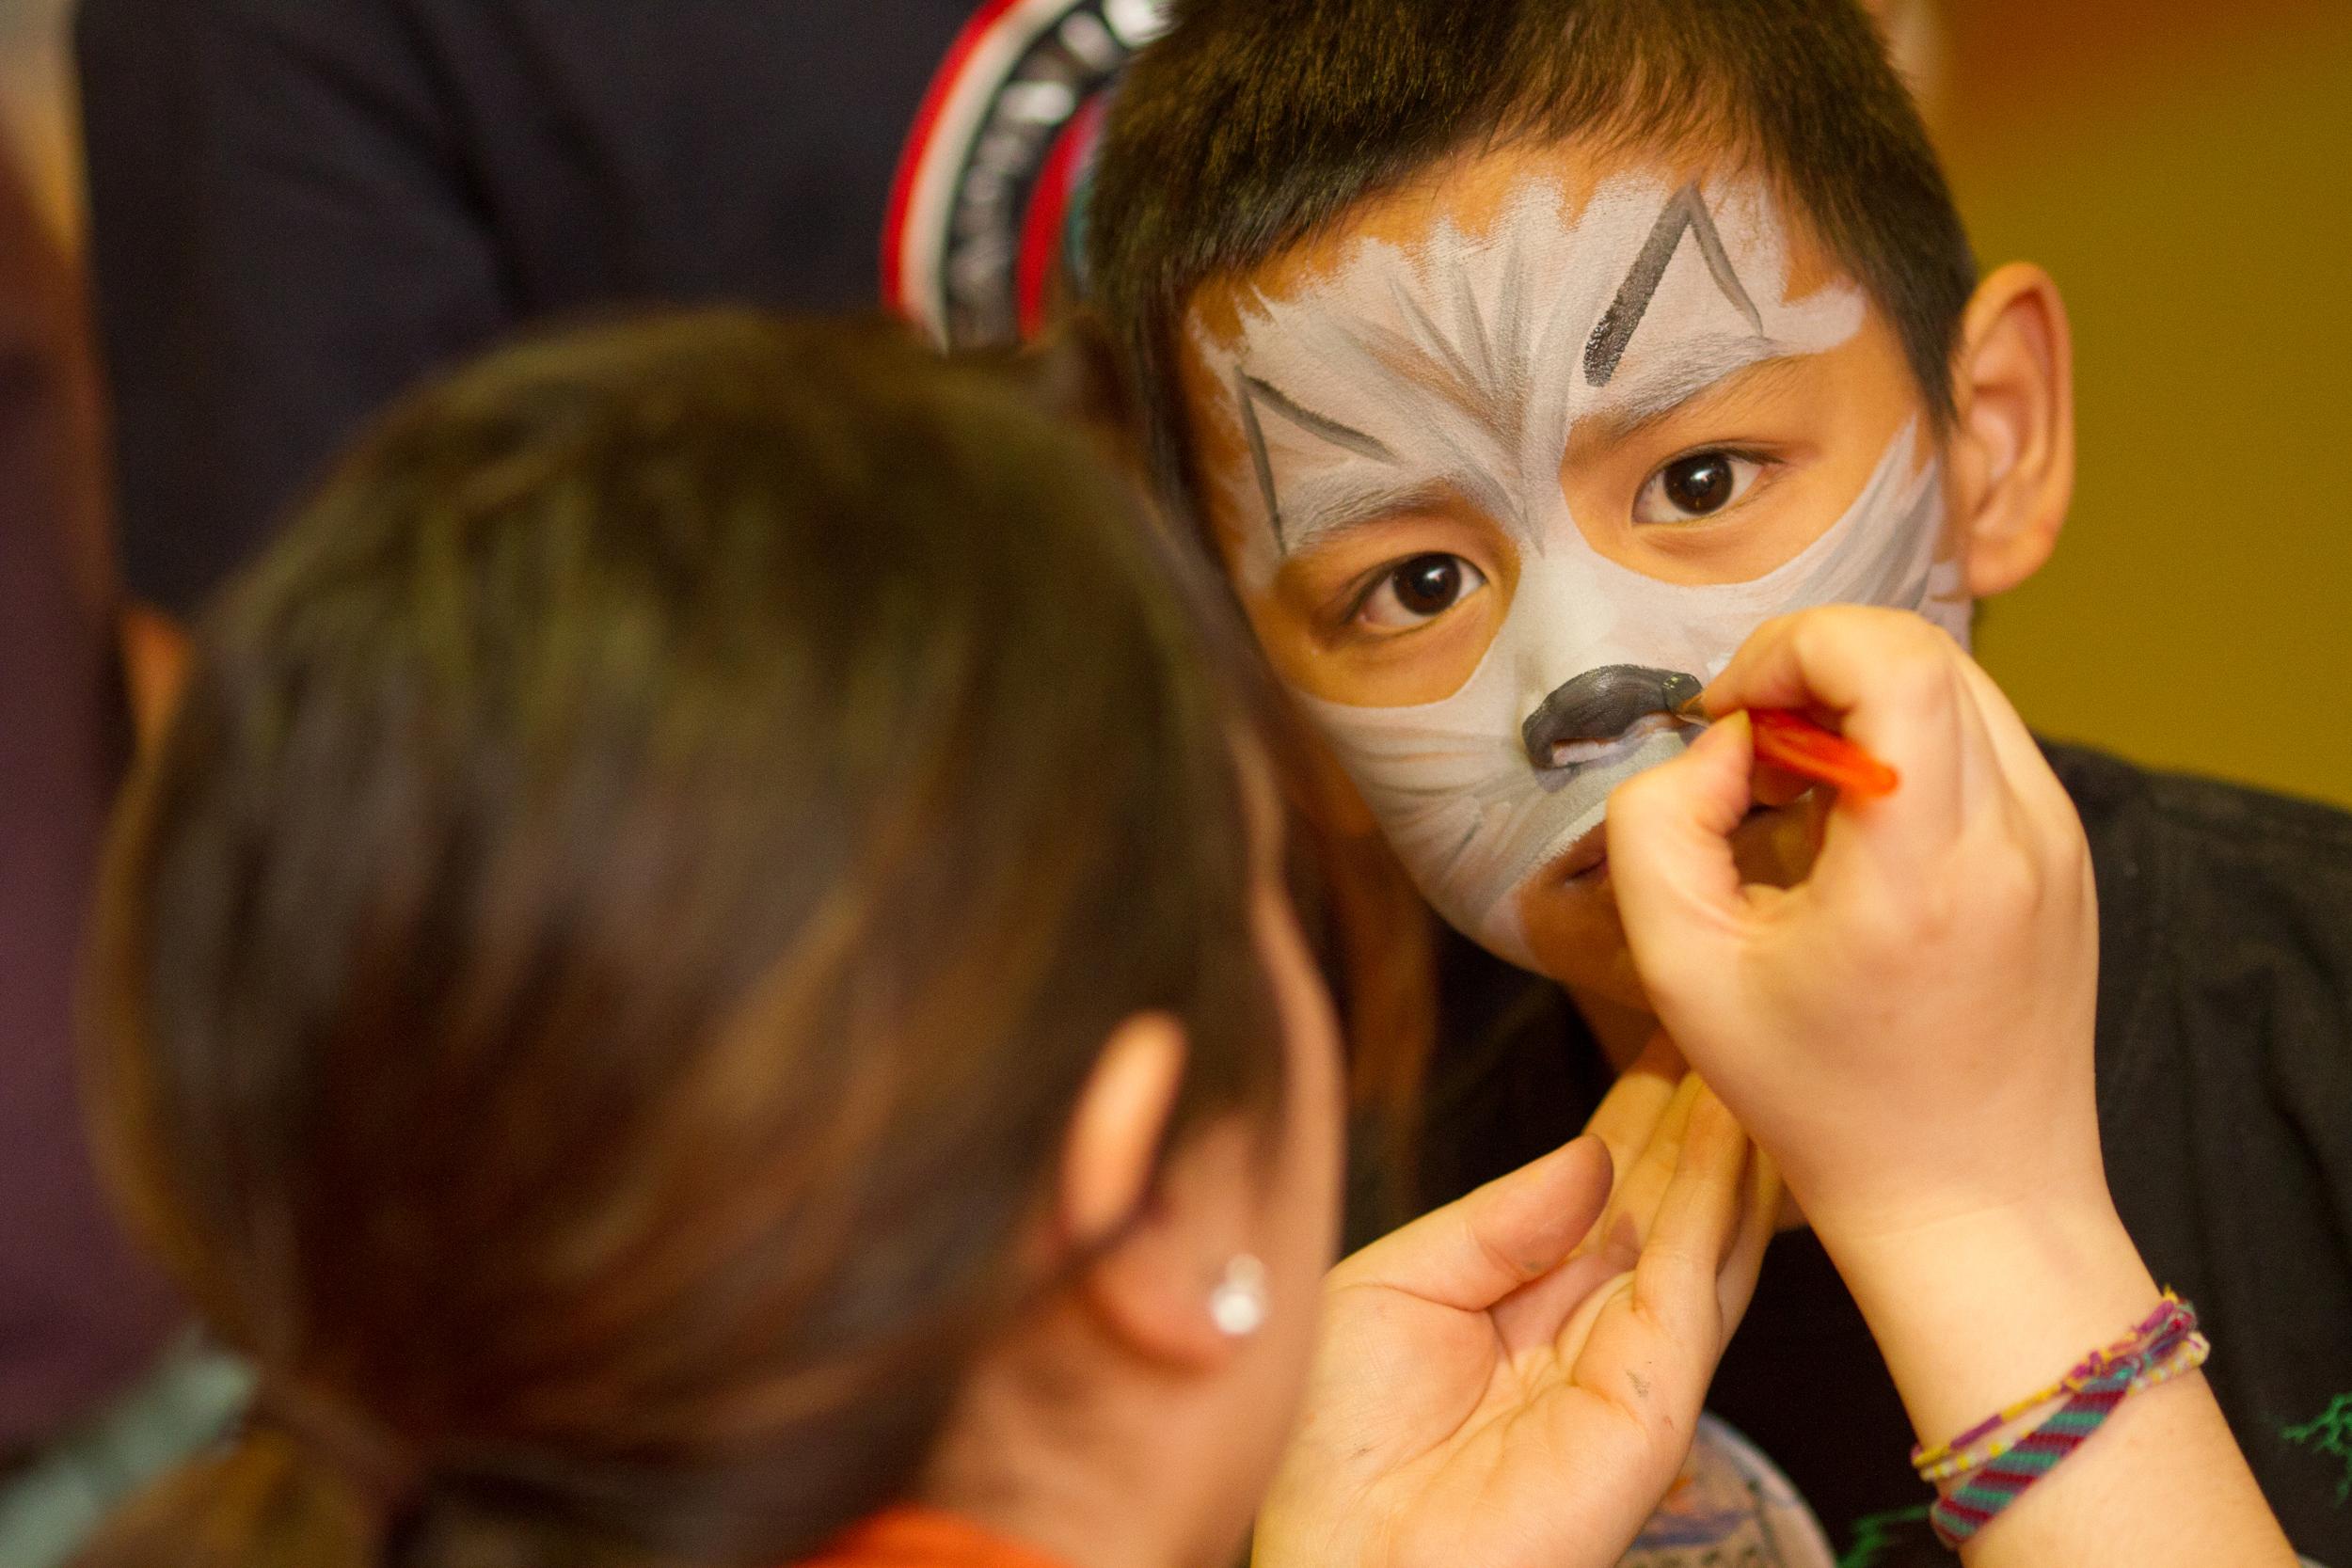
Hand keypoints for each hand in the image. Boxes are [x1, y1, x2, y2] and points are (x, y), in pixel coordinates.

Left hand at [1253, 1074, 1773, 1567]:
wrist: (1332, 1558)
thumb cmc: (1332, 1444)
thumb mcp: (1397, 1284)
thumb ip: (1497, 1220)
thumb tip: (1591, 1156)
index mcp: (1523, 1306)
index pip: (1604, 1193)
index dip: (1637, 1114)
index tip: (1665, 1032)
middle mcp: (1586, 1336)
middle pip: (1664, 1205)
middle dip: (1695, 1111)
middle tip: (1723, 1010)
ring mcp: (1628, 1372)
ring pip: (1702, 1238)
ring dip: (1728, 1143)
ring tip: (1744, 1047)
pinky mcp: (1651, 1406)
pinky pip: (1693, 1285)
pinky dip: (1718, 1203)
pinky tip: (1730, 1128)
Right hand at [1605, 606, 2104, 1248]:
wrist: (1970, 1198)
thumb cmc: (1821, 1103)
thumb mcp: (1681, 971)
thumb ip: (1657, 825)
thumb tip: (1719, 745)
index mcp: (1922, 868)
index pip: (1892, 659)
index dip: (1790, 649)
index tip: (1728, 719)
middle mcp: (2016, 837)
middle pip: (1920, 651)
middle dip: (1810, 670)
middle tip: (1749, 756)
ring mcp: (2059, 842)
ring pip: (1955, 684)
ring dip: (1857, 702)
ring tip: (1797, 793)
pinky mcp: (2069, 855)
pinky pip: (1983, 742)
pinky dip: (1906, 746)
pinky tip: (1855, 829)